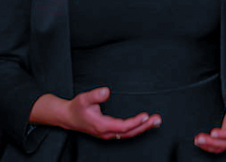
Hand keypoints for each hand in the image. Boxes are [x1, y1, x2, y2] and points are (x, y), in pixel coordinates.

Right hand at [30, 88, 161, 139]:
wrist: (68, 117)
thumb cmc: (77, 108)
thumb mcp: (84, 98)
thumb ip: (95, 95)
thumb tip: (106, 91)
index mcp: (102, 125)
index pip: (122, 126)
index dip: (135, 122)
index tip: (146, 116)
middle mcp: (106, 132)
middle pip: (129, 132)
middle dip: (144, 126)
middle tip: (158, 119)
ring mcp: (108, 133)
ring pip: (128, 134)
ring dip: (143, 128)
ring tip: (156, 121)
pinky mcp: (109, 131)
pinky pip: (126, 132)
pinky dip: (137, 128)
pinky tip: (145, 123)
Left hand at [194, 81, 225, 152]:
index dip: (223, 135)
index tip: (212, 133)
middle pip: (225, 143)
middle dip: (211, 142)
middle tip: (199, 139)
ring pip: (221, 146)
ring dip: (208, 146)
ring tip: (197, 141)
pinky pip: (218, 145)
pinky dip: (209, 146)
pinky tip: (200, 142)